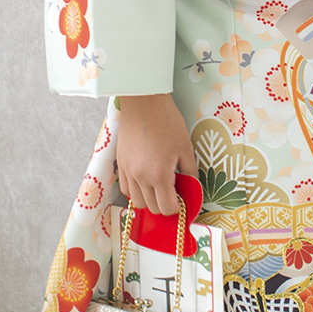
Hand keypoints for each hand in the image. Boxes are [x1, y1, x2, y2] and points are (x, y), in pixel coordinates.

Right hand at [115, 94, 197, 214]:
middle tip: (173, 193)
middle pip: (151, 208)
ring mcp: (127, 171)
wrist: (144, 103)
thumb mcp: (186, 148)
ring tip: (159, 187)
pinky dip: (136, 190)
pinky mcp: (119, 164)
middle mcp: (140, 177)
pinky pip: (126, 188)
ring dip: (149, 199)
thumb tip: (192, 187)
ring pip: (137, 201)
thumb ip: (190, 172)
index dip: (177, 208)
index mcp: (159, 175)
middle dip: (164, 204)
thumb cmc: (167, 122)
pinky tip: (145, 180)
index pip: (166, 208)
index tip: (182, 200)